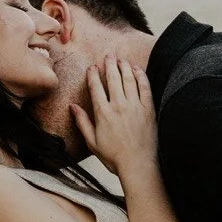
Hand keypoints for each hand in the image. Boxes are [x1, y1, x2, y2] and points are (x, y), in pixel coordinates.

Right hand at [74, 57, 155, 177]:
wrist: (138, 165)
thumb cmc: (115, 157)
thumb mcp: (92, 142)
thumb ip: (82, 122)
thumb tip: (73, 107)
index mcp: (103, 113)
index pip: (96, 87)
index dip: (93, 75)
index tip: (92, 67)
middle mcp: (119, 106)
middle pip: (113, 78)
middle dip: (110, 64)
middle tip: (108, 55)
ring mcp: (135, 106)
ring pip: (129, 79)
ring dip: (124, 66)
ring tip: (121, 59)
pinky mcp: (148, 109)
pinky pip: (145, 87)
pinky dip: (141, 76)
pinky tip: (137, 69)